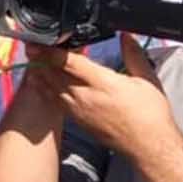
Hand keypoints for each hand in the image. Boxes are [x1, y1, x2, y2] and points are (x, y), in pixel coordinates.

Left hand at [25, 36, 180, 159]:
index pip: (69, 63)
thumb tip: (126, 36)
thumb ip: (133, 55)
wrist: (147, 146)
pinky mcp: (76, 120)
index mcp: (102, 83)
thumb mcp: (147, 79)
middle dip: (41, 59)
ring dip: (40, 72)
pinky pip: (54, 101)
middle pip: (54, 74)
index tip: (38, 42)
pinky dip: (45, 89)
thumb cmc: (150, 114)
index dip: (50, 51)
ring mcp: (78, 110)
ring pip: (51, 87)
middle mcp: (85, 97)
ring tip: (32, 59)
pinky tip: (40, 81)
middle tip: (31, 46)